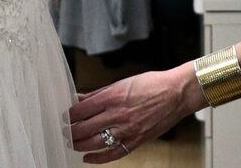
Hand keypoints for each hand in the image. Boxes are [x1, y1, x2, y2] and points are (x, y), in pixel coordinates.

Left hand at [68, 64, 206, 163]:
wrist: (176, 93)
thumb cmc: (151, 84)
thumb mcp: (120, 83)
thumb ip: (97, 93)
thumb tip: (79, 98)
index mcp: (111, 97)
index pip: (81, 110)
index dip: (69, 115)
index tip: (63, 117)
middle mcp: (117, 115)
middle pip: (85, 128)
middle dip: (71, 131)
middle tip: (64, 131)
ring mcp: (127, 130)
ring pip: (96, 142)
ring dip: (80, 145)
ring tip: (72, 143)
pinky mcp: (137, 140)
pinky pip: (114, 153)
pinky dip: (99, 158)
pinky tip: (88, 158)